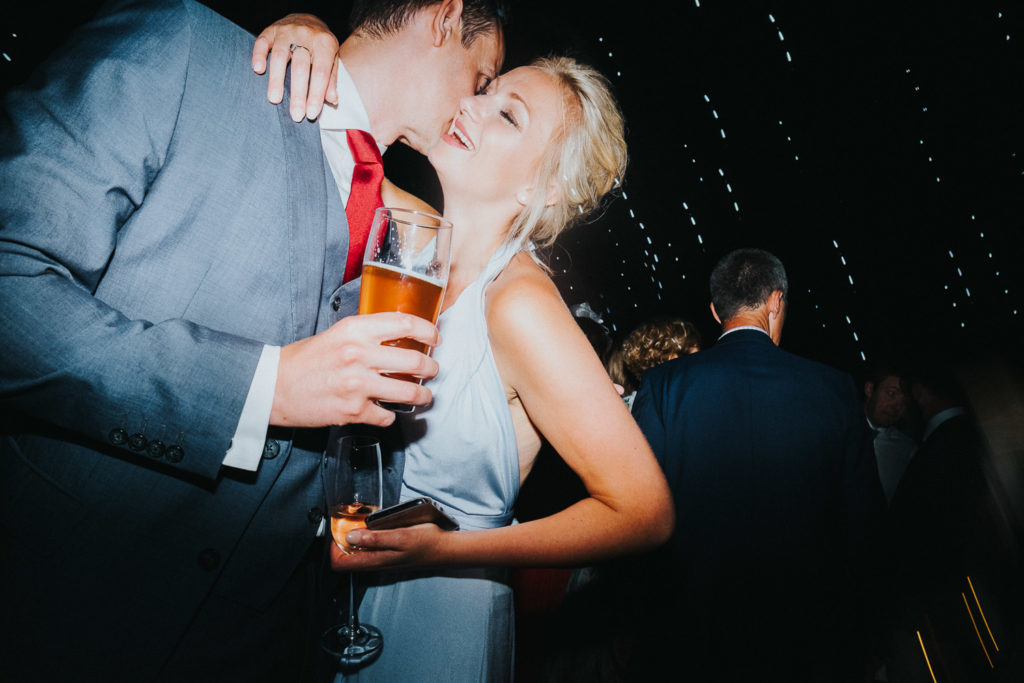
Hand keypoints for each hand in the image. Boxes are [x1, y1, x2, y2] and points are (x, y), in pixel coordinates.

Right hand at [251, 13, 338, 121]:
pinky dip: (259, 56)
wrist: (307, 19)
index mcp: (324, 44)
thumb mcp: (332, 59)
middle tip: (296, 115)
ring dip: (276, 80)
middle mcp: (305, 36)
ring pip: (280, 57)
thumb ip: (331, 79)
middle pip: (300, 67)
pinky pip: (262, 42)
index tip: (311, 114)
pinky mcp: (270, 31)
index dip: (316, 95)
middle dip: (298, 94)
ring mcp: (286, 32)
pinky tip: (258, 70)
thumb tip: (332, 100)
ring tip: (274, 100)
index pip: (320, 73)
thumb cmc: (320, 46)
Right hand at [271, 312, 439, 427]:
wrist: (273, 387)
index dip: (428, 331)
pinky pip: (386, 416)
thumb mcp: (336, 334)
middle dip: (431, 368)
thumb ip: (367, 334)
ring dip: (422, 396)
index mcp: (354, 330)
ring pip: (409, 392)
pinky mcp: (353, 411)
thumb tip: (400, 338)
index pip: (404, 324)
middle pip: (415, 362)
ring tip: (423, 396)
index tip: (435, 337)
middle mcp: (358, 355)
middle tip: (432, 370)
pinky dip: (389, 416)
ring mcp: (357, 385)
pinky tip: (385, 412)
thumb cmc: (304, 359)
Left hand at [329, 524, 449, 571]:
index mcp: (376, 561)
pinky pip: (369, 551)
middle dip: (340, 542)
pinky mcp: (390, 556)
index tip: (336, 530)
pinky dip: (365, 540)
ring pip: (357, 555)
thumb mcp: (401, 536)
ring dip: (353, 540)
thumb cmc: (427, 543)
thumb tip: (351, 537)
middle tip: (345, 523)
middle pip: (346, 560)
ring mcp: (383, 561)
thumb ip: (375, 538)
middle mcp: (376, 564)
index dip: (332, 548)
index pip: (340, 564)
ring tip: (357, 522)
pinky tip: (374, 527)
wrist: (446, 549)